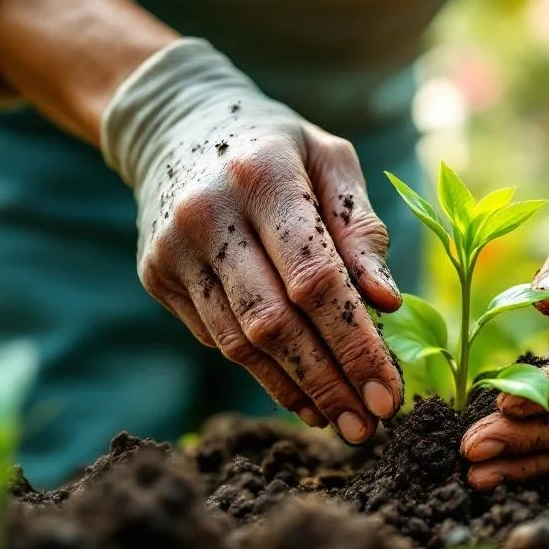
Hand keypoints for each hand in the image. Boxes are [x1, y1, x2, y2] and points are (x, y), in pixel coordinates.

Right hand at [102, 39, 404, 442]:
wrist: (175, 125)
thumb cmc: (276, 146)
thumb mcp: (330, 159)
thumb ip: (361, 229)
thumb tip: (387, 304)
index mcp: (262, 175)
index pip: (314, 278)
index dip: (354, 343)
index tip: (392, 391)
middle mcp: (209, 214)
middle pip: (275, 322)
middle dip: (330, 381)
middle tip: (372, 424)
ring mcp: (174, 249)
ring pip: (241, 343)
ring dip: (298, 390)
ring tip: (344, 420)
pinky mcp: (157, 277)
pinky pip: (218, 339)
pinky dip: (263, 375)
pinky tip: (302, 395)